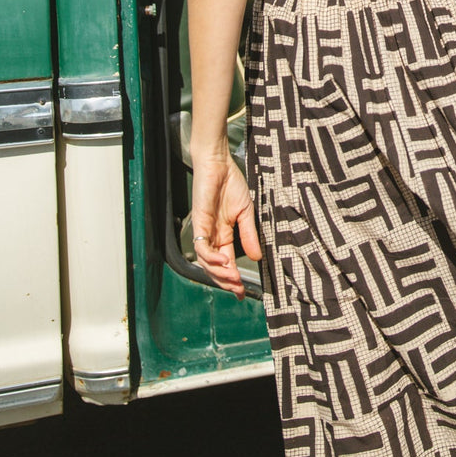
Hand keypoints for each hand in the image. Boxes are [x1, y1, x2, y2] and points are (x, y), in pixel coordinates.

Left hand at [190, 148, 261, 297]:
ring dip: (219, 272)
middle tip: (238, 289)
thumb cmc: (231, 184)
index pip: (226, 262)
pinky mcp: (199, 223)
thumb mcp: (246, 212)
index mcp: (223, 234)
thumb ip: (249, 235)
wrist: (219, 164)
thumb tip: (257, 257)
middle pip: (214, 267)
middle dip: (225, 281)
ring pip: (206, 261)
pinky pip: (201, 246)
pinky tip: (223, 260)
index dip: (232, 279)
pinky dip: (211, 257)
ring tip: (233, 278)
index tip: (242, 292)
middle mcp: (212, 236)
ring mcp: (204, 230)